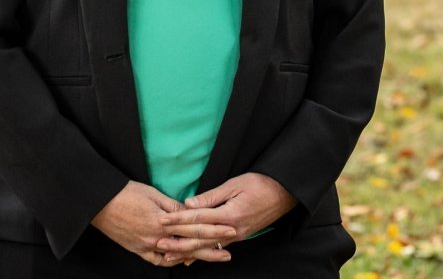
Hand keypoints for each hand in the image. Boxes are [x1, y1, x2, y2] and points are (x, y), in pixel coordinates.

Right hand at [92, 180, 231, 267]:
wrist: (100, 203)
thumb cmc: (125, 193)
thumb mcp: (152, 193)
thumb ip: (172, 205)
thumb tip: (190, 211)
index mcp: (163, 221)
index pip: (194, 227)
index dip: (214, 228)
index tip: (229, 228)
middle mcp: (157, 237)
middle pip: (190, 244)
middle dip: (212, 246)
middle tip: (229, 247)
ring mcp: (148, 246)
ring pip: (177, 255)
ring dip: (196, 256)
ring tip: (213, 255)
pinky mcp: (138, 250)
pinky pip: (159, 260)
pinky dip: (173, 260)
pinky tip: (183, 260)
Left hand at [156, 173, 296, 263]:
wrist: (283, 194)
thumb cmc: (259, 184)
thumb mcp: (234, 185)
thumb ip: (211, 197)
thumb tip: (189, 204)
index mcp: (229, 215)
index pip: (198, 218)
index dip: (179, 219)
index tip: (163, 220)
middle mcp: (232, 230)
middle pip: (200, 237)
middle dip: (178, 241)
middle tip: (159, 243)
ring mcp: (236, 236)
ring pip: (207, 247)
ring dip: (187, 251)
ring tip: (170, 255)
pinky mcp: (239, 237)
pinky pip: (217, 248)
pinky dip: (203, 253)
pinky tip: (192, 258)